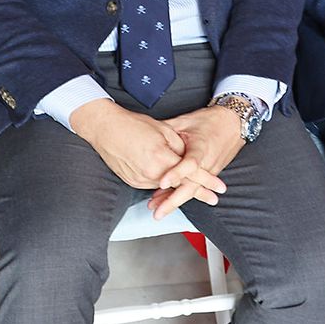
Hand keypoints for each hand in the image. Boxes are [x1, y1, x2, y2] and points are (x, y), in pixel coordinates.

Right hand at [70, 100, 226, 206]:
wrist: (106, 129)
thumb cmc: (133, 125)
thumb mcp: (164, 131)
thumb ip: (180, 148)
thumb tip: (189, 158)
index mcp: (161, 159)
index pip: (190, 174)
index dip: (207, 181)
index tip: (219, 188)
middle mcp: (150, 174)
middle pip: (179, 186)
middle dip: (198, 192)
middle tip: (213, 198)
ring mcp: (140, 180)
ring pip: (165, 188)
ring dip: (178, 187)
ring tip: (192, 188)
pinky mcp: (132, 182)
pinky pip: (152, 185)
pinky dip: (162, 184)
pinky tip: (168, 181)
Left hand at [150, 105, 244, 217]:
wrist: (232, 123)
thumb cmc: (210, 121)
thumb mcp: (186, 120)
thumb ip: (167, 129)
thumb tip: (148, 134)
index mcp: (200, 147)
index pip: (189, 164)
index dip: (176, 174)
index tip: (162, 182)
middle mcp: (207, 163)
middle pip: (191, 187)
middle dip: (173, 201)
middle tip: (158, 211)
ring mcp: (210, 171)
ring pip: (191, 190)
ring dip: (174, 201)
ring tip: (159, 209)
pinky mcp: (210, 175)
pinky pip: (194, 187)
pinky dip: (180, 194)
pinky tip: (167, 201)